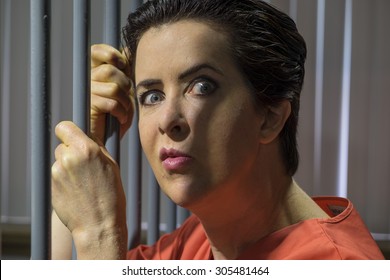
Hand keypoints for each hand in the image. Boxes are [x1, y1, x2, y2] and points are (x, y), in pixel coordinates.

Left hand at [51, 121, 126, 258]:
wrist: (98, 225)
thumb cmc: (111, 195)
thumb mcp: (111, 165)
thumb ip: (96, 147)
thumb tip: (86, 136)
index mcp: (86, 149)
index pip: (64, 127)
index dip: (69, 132)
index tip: (74, 137)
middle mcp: (68, 158)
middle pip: (63, 145)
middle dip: (71, 151)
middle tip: (85, 167)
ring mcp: (57, 173)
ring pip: (60, 161)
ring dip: (68, 166)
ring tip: (83, 182)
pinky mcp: (51, 186)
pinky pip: (57, 176)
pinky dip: (65, 180)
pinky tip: (77, 191)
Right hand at [91, 44, 133, 143]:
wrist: (108, 137)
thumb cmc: (118, 113)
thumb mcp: (124, 88)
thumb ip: (125, 70)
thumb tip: (129, 48)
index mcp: (95, 71)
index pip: (96, 51)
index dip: (112, 55)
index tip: (123, 66)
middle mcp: (88, 80)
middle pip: (110, 71)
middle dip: (125, 85)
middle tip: (126, 97)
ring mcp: (87, 93)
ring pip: (113, 88)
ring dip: (125, 101)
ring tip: (124, 109)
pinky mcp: (89, 107)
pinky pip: (112, 104)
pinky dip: (121, 112)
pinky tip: (119, 118)